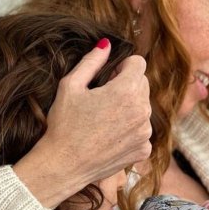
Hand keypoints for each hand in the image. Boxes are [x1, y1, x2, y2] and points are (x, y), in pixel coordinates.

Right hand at [14, 40, 151, 207]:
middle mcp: (142, 111)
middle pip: (143, 84)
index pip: (139, 64)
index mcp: (126, 91)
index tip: (108, 77)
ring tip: (104, 119)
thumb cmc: (63, 124)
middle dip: (126, 85)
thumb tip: (106, 44)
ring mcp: (145, 132)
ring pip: (143, 108)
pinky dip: (130, 130)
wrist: (63, 165)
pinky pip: (142, 130)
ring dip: (129, 108)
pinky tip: (109, 136)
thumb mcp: (70, 86)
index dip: (122, 66)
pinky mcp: (144, 149)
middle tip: (102, 99)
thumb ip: (92, 61)